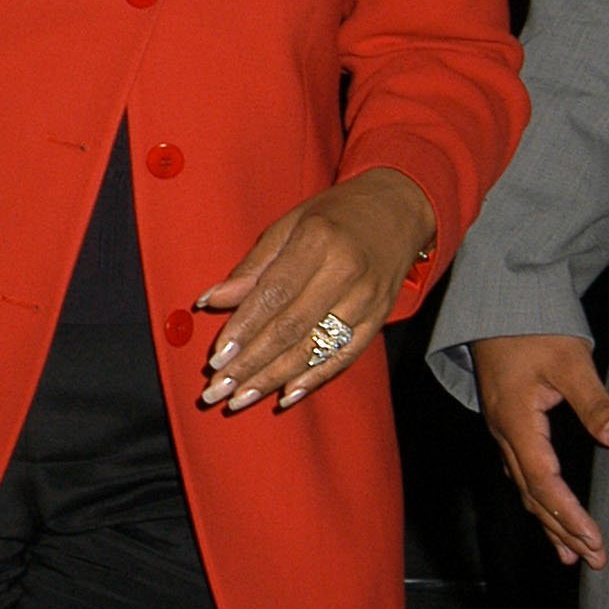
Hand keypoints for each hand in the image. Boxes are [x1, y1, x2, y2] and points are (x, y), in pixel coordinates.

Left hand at [197, 167, 435, 415]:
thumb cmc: (334, 215)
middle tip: (216, 390)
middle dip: (250, 364)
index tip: (216, 358)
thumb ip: (252, 267)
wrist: (398, 209)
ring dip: (273, 379)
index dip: (244, 329)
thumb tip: (211, 300)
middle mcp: (346, 272)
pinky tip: (286, 396)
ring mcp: (367, 299)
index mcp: (318, 241)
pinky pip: (344, 355)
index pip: (274, 294)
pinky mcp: (379, 318)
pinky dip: (314, 378)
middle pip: (291, 328)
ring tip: (239, 399)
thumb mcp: (289, 224)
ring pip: (314, 348)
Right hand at [473, 333, 608, 567]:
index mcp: (517, 424)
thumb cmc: (532, 331)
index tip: (594, 539)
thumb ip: (594, 402)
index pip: (545, 483)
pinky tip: (547, 514)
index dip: (570, 515)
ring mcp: (502, 432)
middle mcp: (504, 435)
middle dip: (564, 531)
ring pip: (525, 489)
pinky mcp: (507, 426)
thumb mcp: (570, 362)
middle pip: (533, 496)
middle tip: (594, 560)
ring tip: (572, 555)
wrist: (496, 309)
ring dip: (550, 523)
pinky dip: (539, 501)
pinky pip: (521, 475)